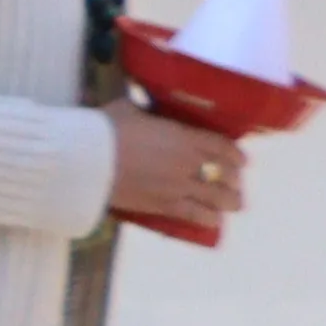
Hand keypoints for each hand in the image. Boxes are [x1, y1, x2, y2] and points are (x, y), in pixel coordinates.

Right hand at [110, 103, 242, 228]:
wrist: (83, 161)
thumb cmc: (103, 130)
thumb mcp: (126, 110)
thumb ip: (142, 109)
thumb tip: (140, 103)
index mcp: (183, 137)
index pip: (222, 147)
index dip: (237, 155)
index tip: (243, 161)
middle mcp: (188, 163)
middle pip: (225, 175)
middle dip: (234, 181)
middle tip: (233, 184)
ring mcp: (178, 187)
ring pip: (217, 199)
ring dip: (228, 202)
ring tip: (231, 205)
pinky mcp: (162, 206)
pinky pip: (195, 216)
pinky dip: (208, 219)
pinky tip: (213, 221)